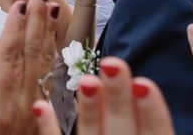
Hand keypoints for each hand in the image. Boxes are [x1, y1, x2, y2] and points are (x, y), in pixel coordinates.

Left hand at [33, 57, 173, 134]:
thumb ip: (151, 126)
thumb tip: (152, 89)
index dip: (153, 112)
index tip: (145, 83)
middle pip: (121, 129)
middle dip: (117, 97)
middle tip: (112, 64)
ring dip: (89, 109)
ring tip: (87, 80)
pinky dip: (49, 128)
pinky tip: (40, 106)